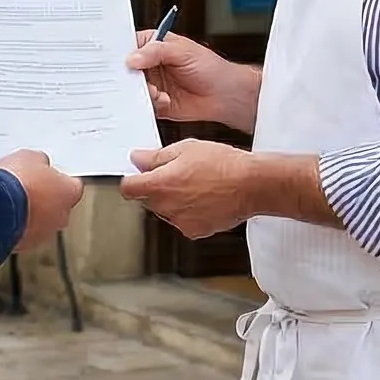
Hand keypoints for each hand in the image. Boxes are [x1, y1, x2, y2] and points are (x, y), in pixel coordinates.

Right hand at [0, 149, 85, 251]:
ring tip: (11, 200)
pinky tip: (2, 212)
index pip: (72, 185)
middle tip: (27, 186)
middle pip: (57, 206)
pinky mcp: (24, 244)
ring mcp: (43, 233)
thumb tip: (37, 164)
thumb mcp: (29, 157)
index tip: (47, 174)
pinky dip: (15, 224)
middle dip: (44, 198)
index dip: (57, 178)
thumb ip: (40, 162)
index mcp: (69, 192)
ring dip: (29, 213)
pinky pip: (22, 232)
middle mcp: (61, 217)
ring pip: (40, 222)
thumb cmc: (16, 183)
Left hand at [118, 139, 259, 238]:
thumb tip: (138, 159)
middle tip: (176, 174)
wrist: (251, 184)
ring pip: (165, 211)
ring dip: (172, 201)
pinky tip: (203, 199)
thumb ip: (156, 157)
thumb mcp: (186, 148)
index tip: (137, 176)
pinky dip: (188, 212)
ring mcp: (180, 221)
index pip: (128, 188)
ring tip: (195, 185)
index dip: (132, 180)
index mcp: (160, 184)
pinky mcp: (194, 231)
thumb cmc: (223, 164)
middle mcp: (167, 206)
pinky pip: (182, 221)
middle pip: (147, 199)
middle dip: (155, 188)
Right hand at [126, 30, 258, 131]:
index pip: (128, 45)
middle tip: (133, 80)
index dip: (118, 53)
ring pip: (131, 89)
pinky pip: (141, 105)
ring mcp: (152, 84)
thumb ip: (156, 52)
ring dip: (141, 92)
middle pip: (125, 70)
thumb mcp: (183, 52)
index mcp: (153, 45)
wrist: (225, 96)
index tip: (114, 61)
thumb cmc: (210, 68)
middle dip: (127, 77)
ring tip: (157, 92)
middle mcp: (149, 64)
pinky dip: (148, 105)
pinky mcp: (155, 103)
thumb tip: (132, 59)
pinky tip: (164, 101)